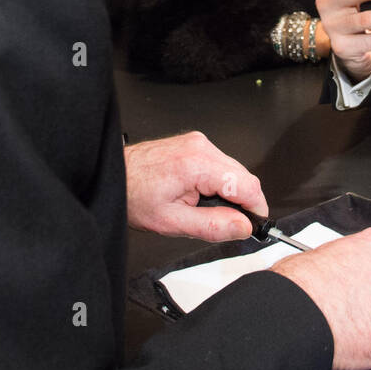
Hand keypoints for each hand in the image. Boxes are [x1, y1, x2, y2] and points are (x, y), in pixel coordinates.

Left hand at [125, 132, 265, 240]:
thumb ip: (212, 226)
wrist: (114, 177)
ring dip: (230, 192)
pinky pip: (221, 164)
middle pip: (244, 177)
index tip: (256, 224)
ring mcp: (199, 142)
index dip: (256, 208)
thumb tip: (243, 226)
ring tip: (206, 208)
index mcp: (197, 164)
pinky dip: (219, 182)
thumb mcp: (172, 222)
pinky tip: (201, 194)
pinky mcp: (196, 143)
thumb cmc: (133, 196)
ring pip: (234, 171)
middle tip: (229, 223)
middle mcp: (201, 147)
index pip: (247, 185)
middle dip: (242, 202)